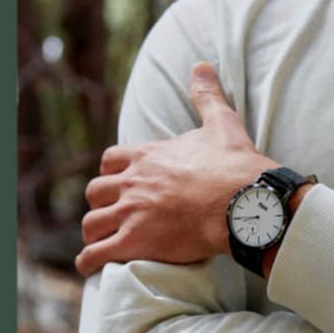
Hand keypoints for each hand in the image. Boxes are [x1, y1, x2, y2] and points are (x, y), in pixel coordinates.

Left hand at [76, 62, 279, 275]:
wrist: (244, 202)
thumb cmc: (235, 166)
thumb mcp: (221, 123)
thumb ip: (207, 95)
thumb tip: (201, 66)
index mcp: (148, 156)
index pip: (111, 160)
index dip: (112, 172)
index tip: (118, 181)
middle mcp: (133, 182)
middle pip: (96, 191)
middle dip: (100, 203)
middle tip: (110, 214)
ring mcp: (131, 213)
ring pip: (92, 223)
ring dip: (93, 233)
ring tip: (98, 242)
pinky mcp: (135, 242)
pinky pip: (97, 253)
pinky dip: (88, 261)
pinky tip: (89, 266)